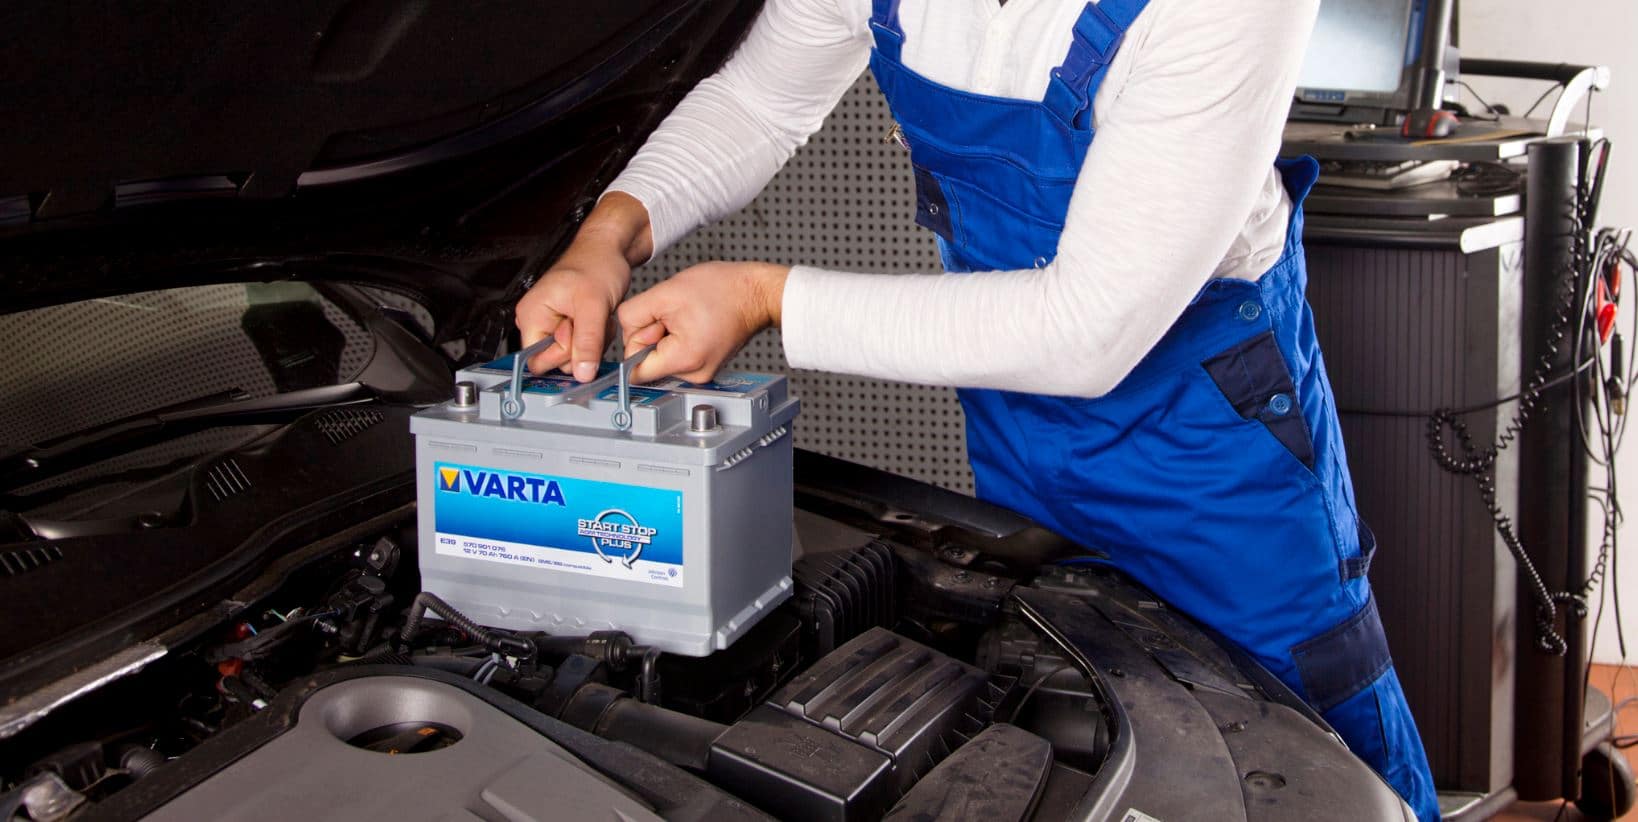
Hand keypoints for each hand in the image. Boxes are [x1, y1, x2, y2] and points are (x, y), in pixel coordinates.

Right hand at [514, 193, 652, 380]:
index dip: (563, 354)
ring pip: (572, 356)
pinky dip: (594, 338)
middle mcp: (536, 322)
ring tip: (596, 317)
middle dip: (581, 347)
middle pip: (556, 361)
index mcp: (531, 316)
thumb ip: (587, 343)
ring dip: (591, 343)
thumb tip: (582, 374)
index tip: (579, 332)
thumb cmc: (596, 265)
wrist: (608, 250)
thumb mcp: (594, 306)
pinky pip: (580, 346)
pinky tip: (598, 319)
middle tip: (592, 321)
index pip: (538, 360)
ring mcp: (551, 325)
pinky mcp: (566, 326)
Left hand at [618, 261, 788, 383]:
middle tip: (674, 315)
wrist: (756, 293)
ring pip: (660, 358)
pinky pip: (675, 356)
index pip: (635, 371)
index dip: (635, 342)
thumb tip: (621, 334)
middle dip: (652, 336)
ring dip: (665, 336)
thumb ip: (632, 316)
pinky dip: (677, 339)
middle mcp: (694, 375)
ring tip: (687, 317)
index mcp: (683, 360)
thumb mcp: (665, 292)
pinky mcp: (703, 367)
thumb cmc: (722, 289)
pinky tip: (693, 323)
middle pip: (647, 363)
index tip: (650, 325)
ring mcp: (701, 374)